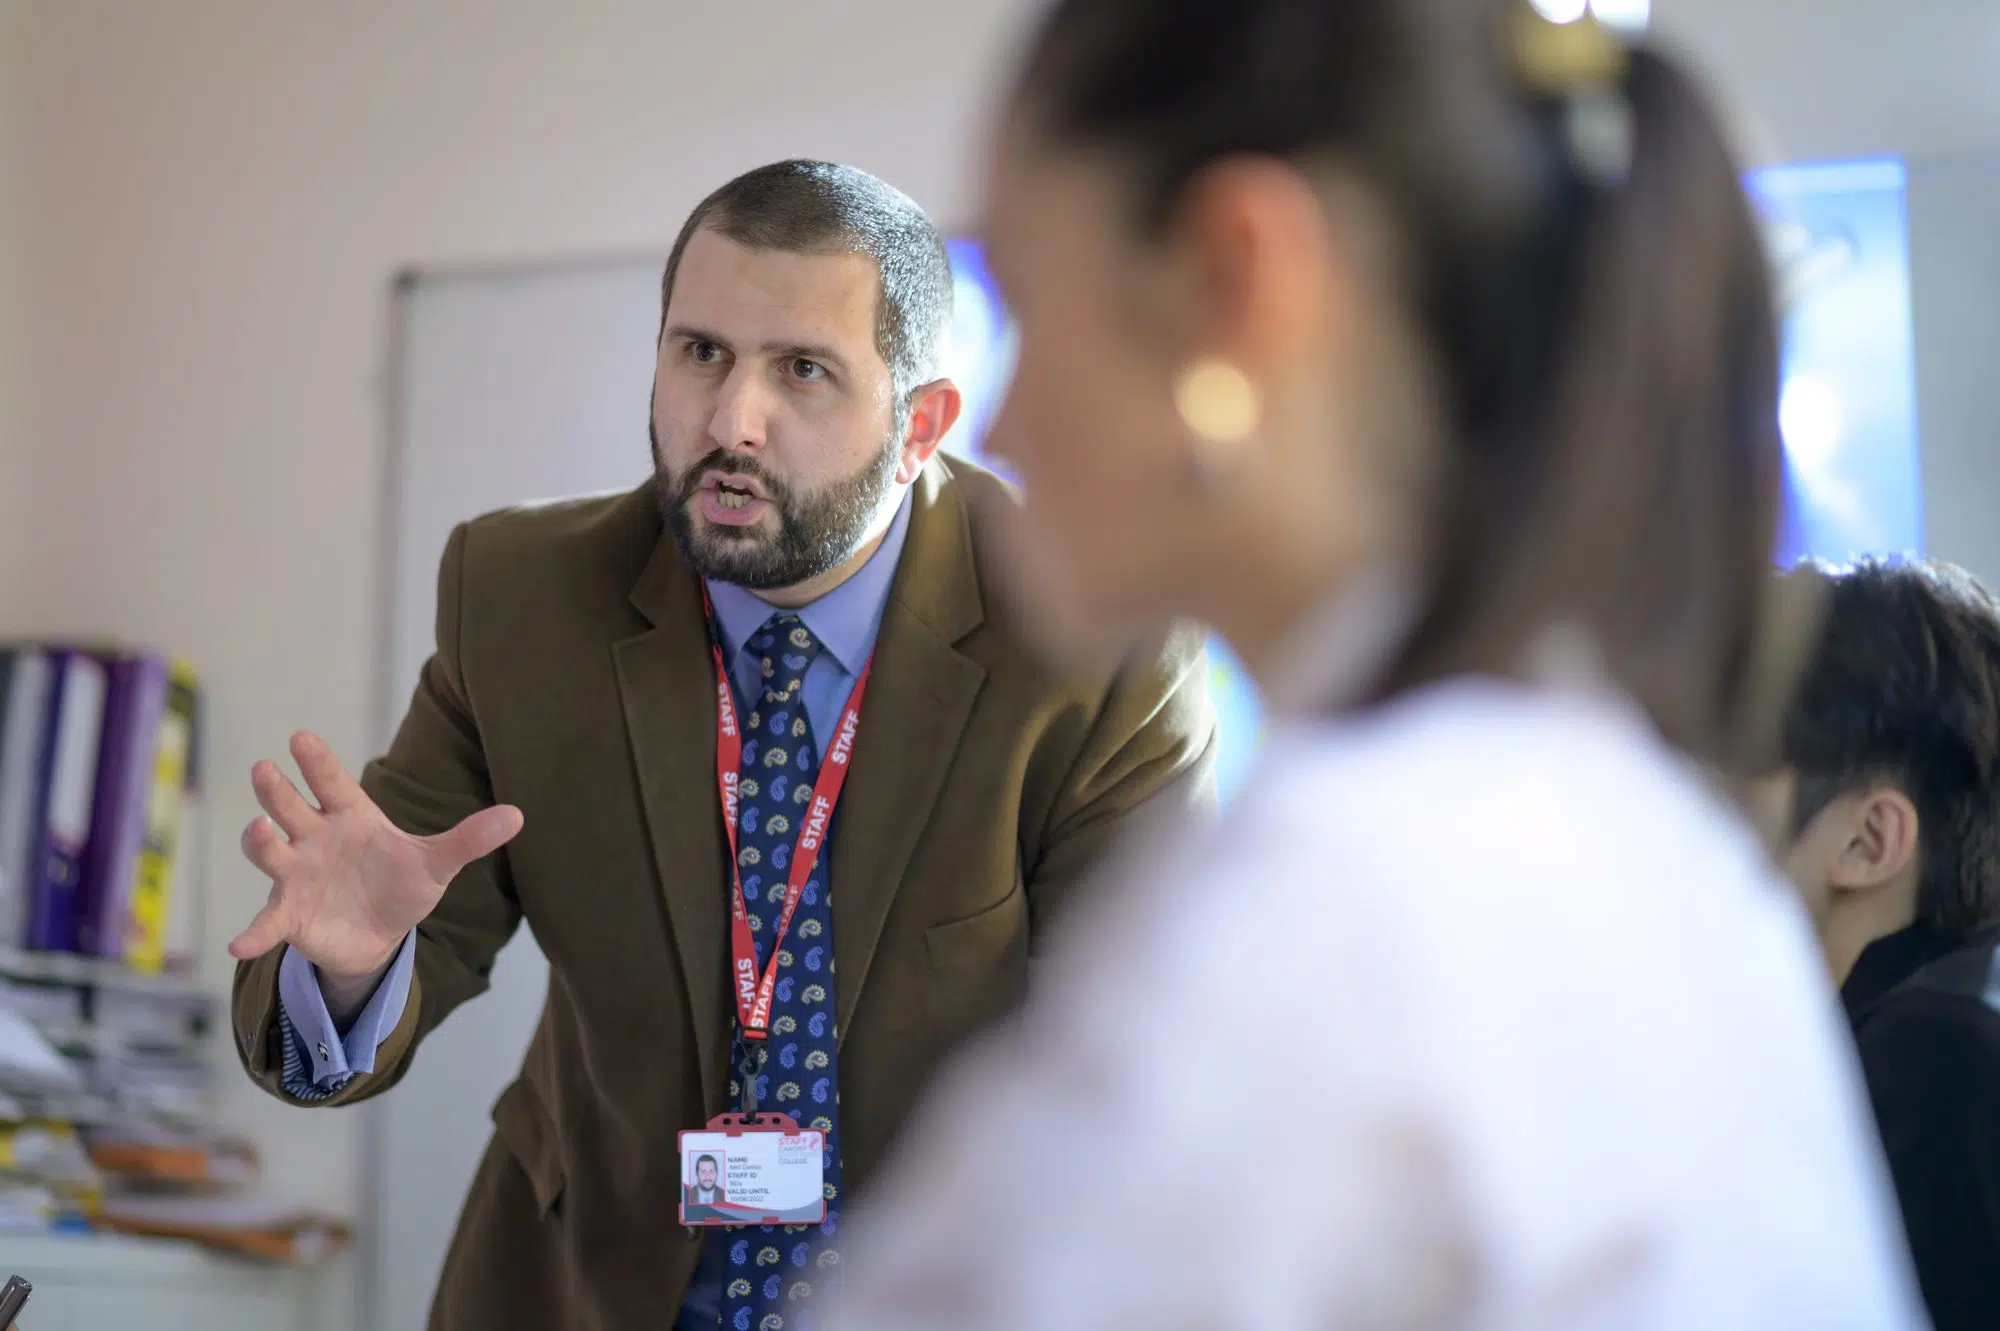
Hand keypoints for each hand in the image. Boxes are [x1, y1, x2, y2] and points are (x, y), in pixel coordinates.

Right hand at [228, 733, 522, 987]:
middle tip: (266, 769)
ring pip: (270, 851)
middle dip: (277, 790)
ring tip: (261, 831)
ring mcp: (297, 875)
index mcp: (352, 818)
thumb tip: (519, 815)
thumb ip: (470, 839)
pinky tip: (241, 945)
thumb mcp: (438, 864)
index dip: (317, 762)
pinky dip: (253, 934)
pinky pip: (266, 923)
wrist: (380, 935)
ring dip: (260, 842)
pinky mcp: (290, 915)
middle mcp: (316, 839)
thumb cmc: (402, 885)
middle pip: (290, 807)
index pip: (333, 783)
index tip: (301, 737)